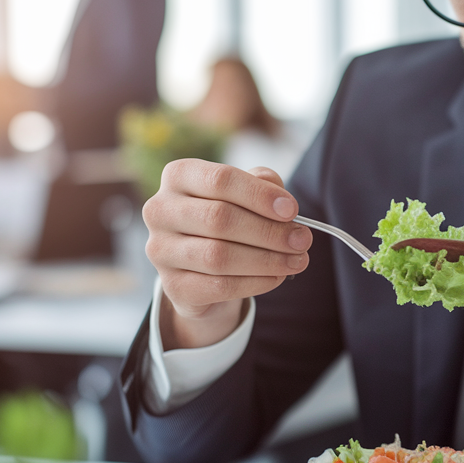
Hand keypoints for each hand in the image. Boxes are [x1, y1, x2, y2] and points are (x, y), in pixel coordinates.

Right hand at [142, 160, 311, 348]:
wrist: (202, 266)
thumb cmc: (227, 218)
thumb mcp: (244, 193)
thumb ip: (263, 185)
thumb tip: (283, 202)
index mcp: (178, 176)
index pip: (220, 180)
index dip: (260, 195)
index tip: (292, 210)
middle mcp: (160, 211)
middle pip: (220, 218)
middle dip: (269, 231)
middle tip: (302, 239)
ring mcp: (161, 251)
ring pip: (219, 256)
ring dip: (267, 259)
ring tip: (297, 259)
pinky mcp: (173, 286)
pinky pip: (220, 286)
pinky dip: (256, 282)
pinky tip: (277, 277)